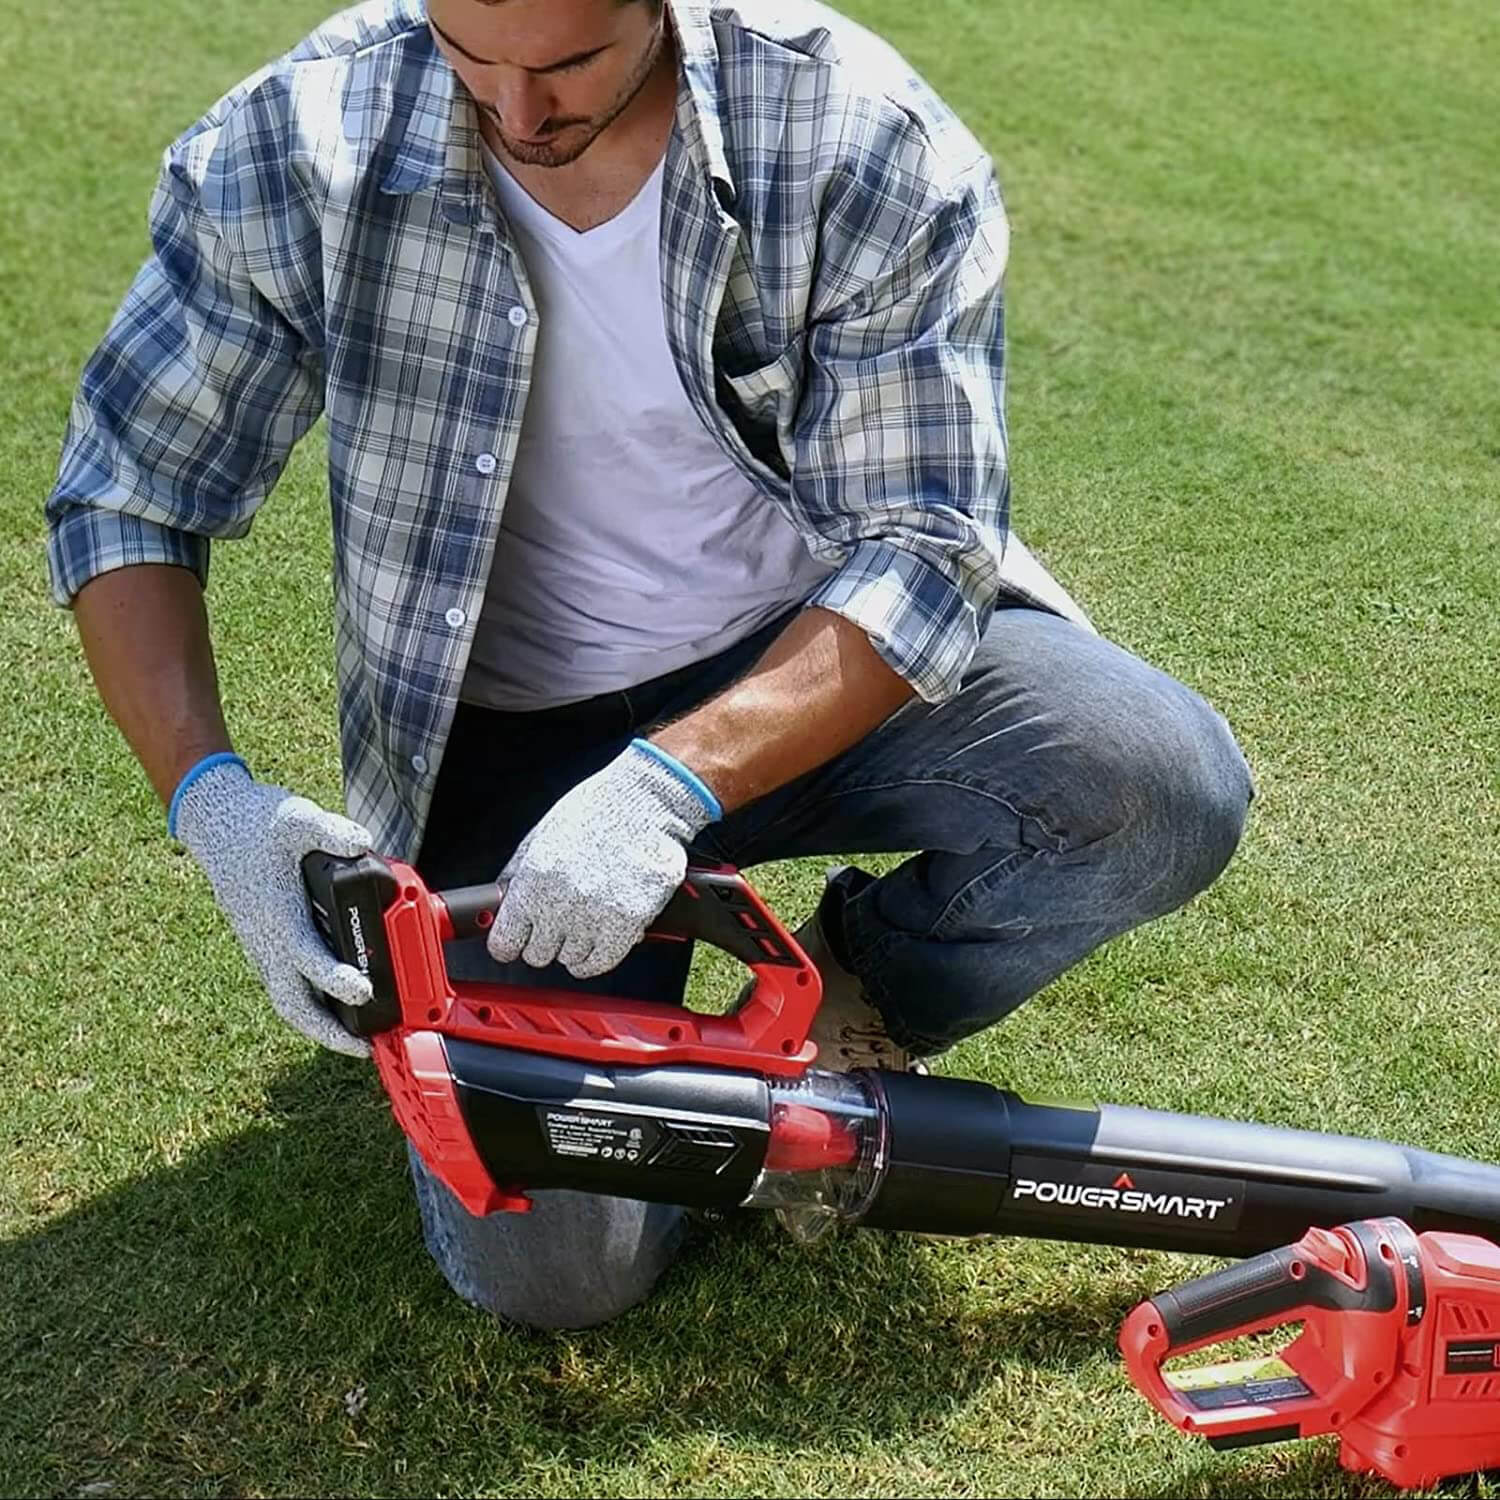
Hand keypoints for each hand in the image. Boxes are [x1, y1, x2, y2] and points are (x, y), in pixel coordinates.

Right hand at [171, 756, 375, 1055]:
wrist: (214, 820)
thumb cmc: (254, 822)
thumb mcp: (295, 816)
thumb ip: (329, 830)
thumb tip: (361, 842)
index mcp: (277, 915)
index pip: (307, 958)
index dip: (335, 978)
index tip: (363, 991)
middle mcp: (267, 939)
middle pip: (292, 1003)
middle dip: (326, 1031)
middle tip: (362, 1048)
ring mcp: (262, 944)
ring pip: (287, 998)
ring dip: (318, 1024)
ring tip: (354, 1039)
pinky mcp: (262, 942)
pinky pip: (284, 985)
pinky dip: (308, 1003)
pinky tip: (333, 1004)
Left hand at [488, 740, 719, 978]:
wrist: (646, 803)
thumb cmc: (596, 811)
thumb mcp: (542, 835)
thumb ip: (519, 873)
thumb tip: (504, 900)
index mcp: (533, 881)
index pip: (505, 942)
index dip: (508, 943)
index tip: (515, 941)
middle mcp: (559, 904)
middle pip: (537, 956)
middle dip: (543, 942)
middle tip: (555, 924)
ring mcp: (593, 917)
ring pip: (570, 960)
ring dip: (573, 946)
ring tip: (584, 923)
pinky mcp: (626, 924)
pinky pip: (600, 962)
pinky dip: (596, 959)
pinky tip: (597, 942)